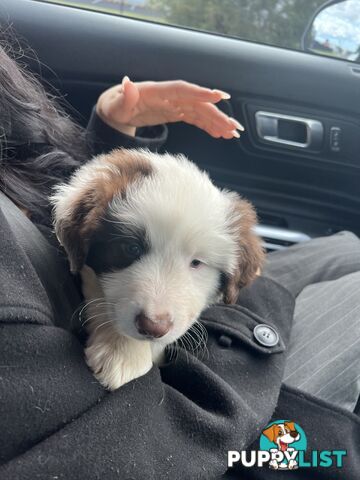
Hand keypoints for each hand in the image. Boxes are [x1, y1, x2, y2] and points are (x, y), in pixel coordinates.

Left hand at [96, 77, 243, 138]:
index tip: (218, 96)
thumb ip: (124, 98)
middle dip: (216, 114)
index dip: (199, 93)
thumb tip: (128, 83)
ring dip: (217, 122)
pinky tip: (219, 134)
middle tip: (232, 126)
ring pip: (200, 112)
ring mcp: (174, 104)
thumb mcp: (115, 106)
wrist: (116, 109)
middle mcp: (169, 96)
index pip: (181, 90)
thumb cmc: (114, 107)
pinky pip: (195, 119)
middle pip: (197, 103)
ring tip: (232, 133)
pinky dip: (208, 126)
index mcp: (156, 92)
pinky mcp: (176, 113)